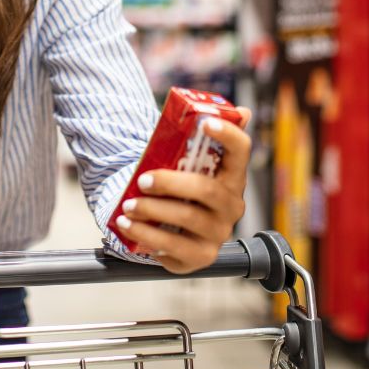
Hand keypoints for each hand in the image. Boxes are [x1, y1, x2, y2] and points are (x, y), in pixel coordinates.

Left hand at [114, 108, 251, 273]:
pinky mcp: (199, 257)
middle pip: (207, 189)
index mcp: (232, 177)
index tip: (206, 122)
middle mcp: (231, 206)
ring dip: (153, 210)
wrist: (169, 227)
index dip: (228, 135)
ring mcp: (217, 233)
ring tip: (128, 205)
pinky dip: (145, 234)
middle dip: (171, 183)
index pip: (241, 150)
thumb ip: (199, 139)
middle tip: (143, 180)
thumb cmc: (179, 189)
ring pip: (188, 218)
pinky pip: (173, 247)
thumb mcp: (185, 164)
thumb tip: (241, 111)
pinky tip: (127, 225)